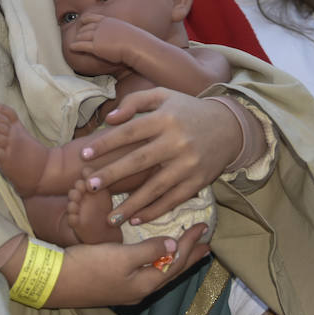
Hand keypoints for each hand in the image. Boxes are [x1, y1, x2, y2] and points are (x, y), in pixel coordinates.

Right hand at [43, 224, 210, 308]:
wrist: (57, 282)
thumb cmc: (90, 266)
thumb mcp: (122, 256)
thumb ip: (150, 251)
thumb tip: (173, 244)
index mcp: (146, 282)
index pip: (176, 261)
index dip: (190, 244)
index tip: (204, 226)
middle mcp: (141, 289)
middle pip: (172, 271)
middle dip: (189, 256)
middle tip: (206, 243)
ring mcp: (128, 288)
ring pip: (160, 272)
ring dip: (176, 259)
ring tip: (187, 250)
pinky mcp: (116, 284)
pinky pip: (148, 271)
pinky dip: (159, 260)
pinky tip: (156, 255)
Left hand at [67, 13, 137, 69]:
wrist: (136, 46)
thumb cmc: (135, 41)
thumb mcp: (126, 31)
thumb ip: (119, 31)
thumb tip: (121, 35)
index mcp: (107, 21)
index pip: (91, 18)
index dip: (84, 21)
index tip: (81, 22)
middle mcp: (100, 26)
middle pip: (85, 28)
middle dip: (80, 32)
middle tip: (77, 36)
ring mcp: (97, 35)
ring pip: (82, 36)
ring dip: (77, 39)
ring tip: (74, 43)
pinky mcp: (95, 46)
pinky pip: (81, 45)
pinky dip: (75, 46)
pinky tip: (72, 48)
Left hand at [77, 88, 242, 225]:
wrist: (230, 127)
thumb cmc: (188, 110)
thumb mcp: (163, 95)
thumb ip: (135, 101)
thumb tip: (109, 119)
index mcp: (165, 118)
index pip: (130, 131)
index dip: (106, 143)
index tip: (84, 154)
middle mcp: (177, 141)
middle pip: (139, 160)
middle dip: (112, 175)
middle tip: (89, 186)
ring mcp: (189, 164)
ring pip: (155, 187)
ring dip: (131, 203)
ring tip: (110, 216)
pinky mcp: (198, 181)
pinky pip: (173, 200)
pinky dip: (154, 211)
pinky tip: (136, 219)